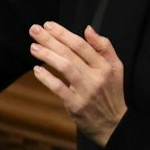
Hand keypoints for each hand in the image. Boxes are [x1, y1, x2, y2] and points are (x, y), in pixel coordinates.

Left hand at [29, 23, 126, 145]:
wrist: (113, 124)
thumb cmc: (112, 93)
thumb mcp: (116, 68)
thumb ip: (104, 47)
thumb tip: (88, 29)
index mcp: (106, 66)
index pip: (82, 45)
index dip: (64, 33)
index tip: (48, 25)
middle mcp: (96, 77)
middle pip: (71, 54)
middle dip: (51, 40)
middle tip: (34, 30)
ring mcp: (86, 91)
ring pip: (65, 67)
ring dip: (47, 55)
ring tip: (33, 47)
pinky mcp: (76, 105)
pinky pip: (59, 88)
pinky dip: (46, 78)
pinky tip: (37, 70)